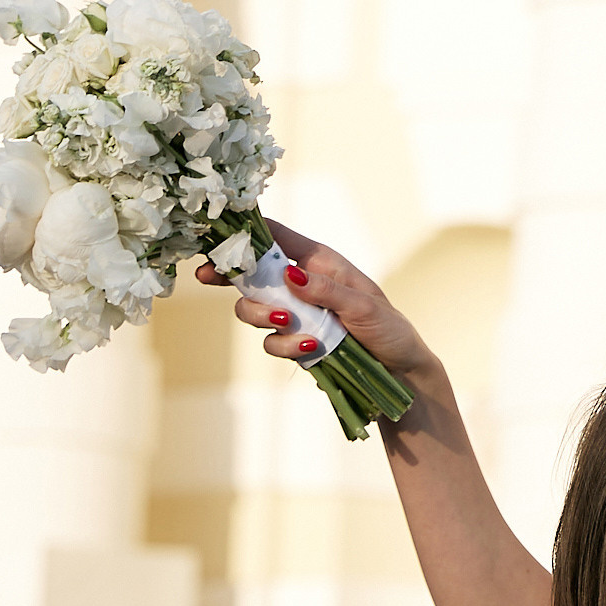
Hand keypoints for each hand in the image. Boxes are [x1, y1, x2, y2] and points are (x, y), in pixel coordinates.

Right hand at [196, 223, 436, 382]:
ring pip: (254, 309)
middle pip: (252, 274)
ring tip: (288, 323)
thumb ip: (327, 290)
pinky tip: (309, 346)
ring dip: (262, 316)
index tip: (215, 237)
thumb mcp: (364, 305)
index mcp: (320, 262)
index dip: (244, 234)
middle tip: (207, 279)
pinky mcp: (295, 341)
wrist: (397, 370)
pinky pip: (272, 341)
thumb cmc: (389, 328)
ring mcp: (296, 313)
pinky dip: (284, 345)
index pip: (276, 238)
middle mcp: (302, 284)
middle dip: (231, 278)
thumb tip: (289, 273)